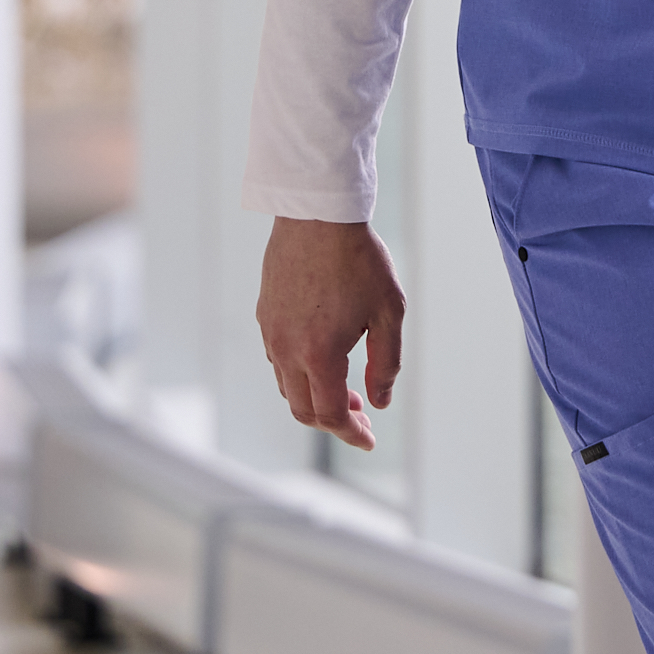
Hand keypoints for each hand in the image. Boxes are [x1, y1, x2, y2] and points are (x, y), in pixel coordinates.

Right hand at [259, 217, 405, 450]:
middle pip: (302, 410)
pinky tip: (322, 357)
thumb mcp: (389, 313)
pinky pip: (277, 359)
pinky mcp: (264, 314)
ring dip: (314, 397)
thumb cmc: (359, 261)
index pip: (330, 415)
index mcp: (318, 355)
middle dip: (333, 421)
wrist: (319, 215)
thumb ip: (386, 364)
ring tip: (345, 386)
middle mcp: (287, 350)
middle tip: (362, 414)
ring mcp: (270, 332)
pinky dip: (299, 373)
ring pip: (286, 386)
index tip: (370, 438)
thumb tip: (380, 401)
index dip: (352, 433)